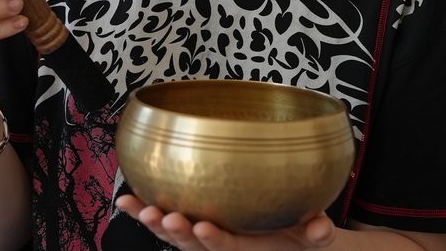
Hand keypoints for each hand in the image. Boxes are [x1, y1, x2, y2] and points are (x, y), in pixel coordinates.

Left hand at [115, 194, 335, 250]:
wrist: (286, 243)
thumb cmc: (298, 236)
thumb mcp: (313, 237)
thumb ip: (317, 233)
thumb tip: (321, 227)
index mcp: (247, 248)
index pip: (227, 247)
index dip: (214, 240)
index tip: (202, 227)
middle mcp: (220, 244)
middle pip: (192, 244)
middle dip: (176, 232)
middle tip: (165, 217)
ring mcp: (204, 236)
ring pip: (173, 235)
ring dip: (153, 223)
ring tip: (135, 207)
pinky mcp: (194, 224)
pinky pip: (166, 221)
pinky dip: (144, 211)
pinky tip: (124, 201)